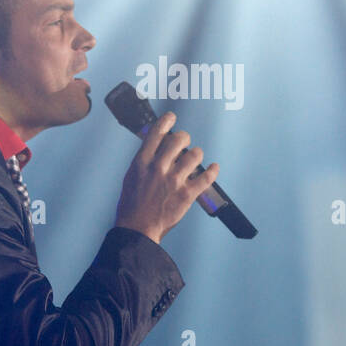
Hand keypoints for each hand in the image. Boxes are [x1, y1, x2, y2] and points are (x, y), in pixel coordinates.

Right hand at [114, 111, 220, 244]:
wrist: (137, 229)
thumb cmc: (132, 204)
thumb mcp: (131, 177)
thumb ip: (144, 161)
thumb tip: (155, 147)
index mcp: (142, 162)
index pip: (156, 134)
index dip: (166, 122)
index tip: (172, 117)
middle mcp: (158, 168)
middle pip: (178, 140)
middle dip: (184, 138)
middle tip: (184, 143)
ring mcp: (173, 181)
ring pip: (195, 155)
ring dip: (197, 154)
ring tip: (195, 158)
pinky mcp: (186, 194)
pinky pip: (206, 177)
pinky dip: (213, 171)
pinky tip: (214, 168)